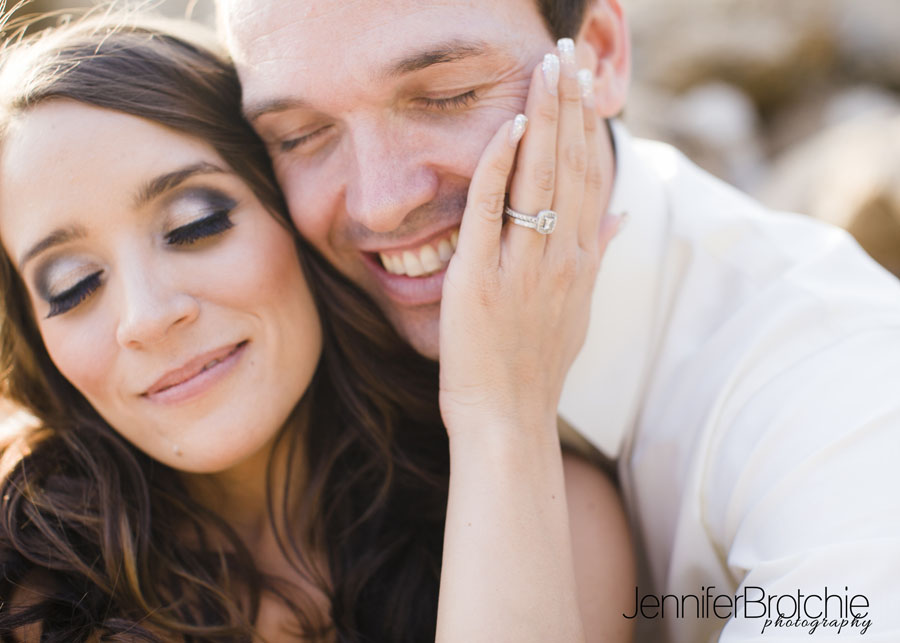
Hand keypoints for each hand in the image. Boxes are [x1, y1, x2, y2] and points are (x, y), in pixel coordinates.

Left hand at [439, 42, 620, 439]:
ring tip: (547, 67)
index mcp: (581, 259)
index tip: (584, 81)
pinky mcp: (483, 278)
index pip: (588, 176)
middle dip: (570, 105)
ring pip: (539, 179)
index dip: (587, 124)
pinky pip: (492, 211)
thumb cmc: (536, 366)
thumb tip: (624, 212)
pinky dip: (500, 166)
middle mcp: (561, 256)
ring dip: (543, 119)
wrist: (508, 418)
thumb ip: (598, 254)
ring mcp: (524, 266)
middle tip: (568, 51)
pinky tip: (507, 126)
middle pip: (570, 166)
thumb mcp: (579, 309)